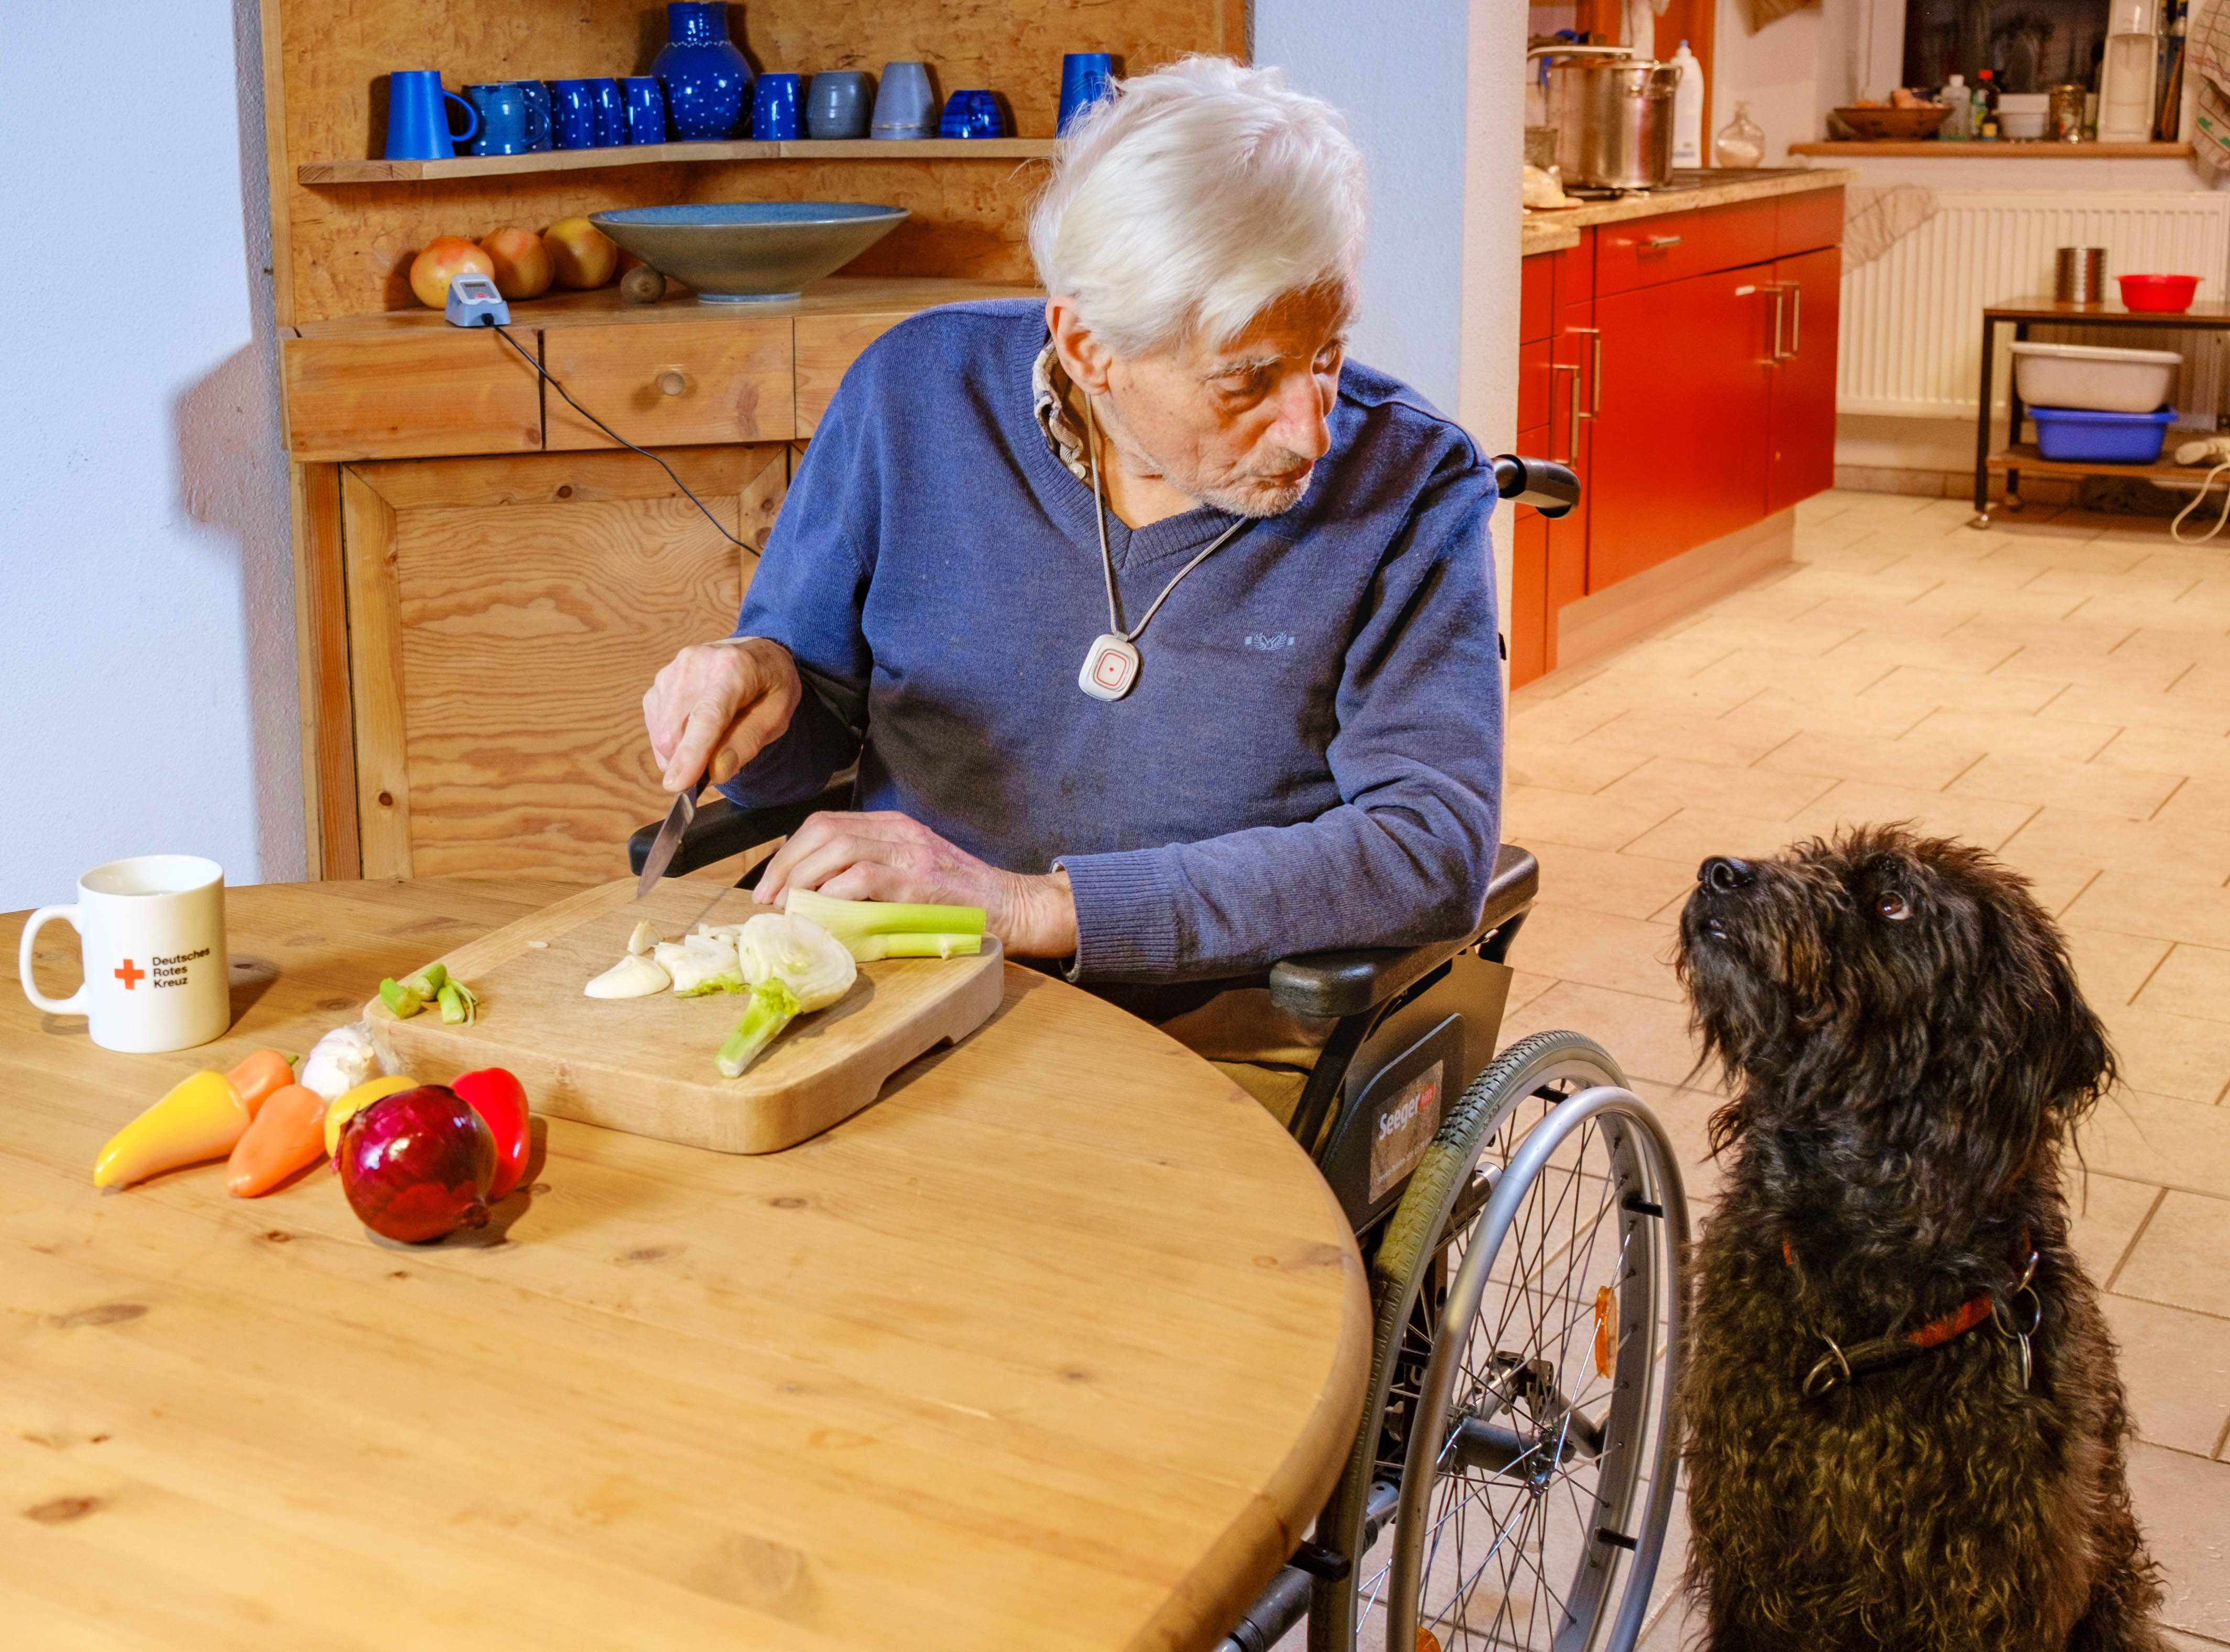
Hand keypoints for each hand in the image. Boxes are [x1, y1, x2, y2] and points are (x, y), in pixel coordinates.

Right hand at [643, 637, 801, 792]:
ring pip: (661, 734)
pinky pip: (655, 729)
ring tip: (713, 741)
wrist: (755, 656)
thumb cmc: (770, 686)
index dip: (690, 753)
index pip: (706, 716)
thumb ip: (747, 742)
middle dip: (690, 762)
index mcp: (732, 667)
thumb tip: (715, 771)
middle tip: (720, 763)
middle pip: (675, 731)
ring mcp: (671, 673)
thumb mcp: (777, 715)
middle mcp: (694, 664)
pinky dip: (675, 743)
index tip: (677, 784)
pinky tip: (697, 731)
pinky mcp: (658, 684)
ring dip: (682, 753)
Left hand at [754, 811, 1077, 959]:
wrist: (1015, 908)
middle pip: (822, 831)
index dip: (789, 852)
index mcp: (894, 827)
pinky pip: (864, 877)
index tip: (770, 885)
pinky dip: (834, 893)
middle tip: (766, 899)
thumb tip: (820, 902)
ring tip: (786, 908)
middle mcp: (899, 831)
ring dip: (801, 879)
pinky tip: (820, 911)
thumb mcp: (914, 874)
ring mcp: (911, 852)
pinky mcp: (921, 881)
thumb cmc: (962, 901)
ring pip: (837, 847)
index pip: (826, 824)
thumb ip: (873, 877)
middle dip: (784, 864)